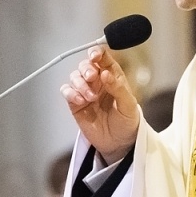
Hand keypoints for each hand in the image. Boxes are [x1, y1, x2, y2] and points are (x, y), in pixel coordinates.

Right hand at [60, 48, 139, 165]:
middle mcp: (98, 81)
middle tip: (92, 78)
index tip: (94, 57)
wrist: (118, 143)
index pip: (103, 58)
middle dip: (86, 69)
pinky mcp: (76, 103)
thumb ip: (118, 88)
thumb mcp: (128, 105)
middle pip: (86, 65)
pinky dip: (70, 93)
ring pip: (75, 76)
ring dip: (80, 84)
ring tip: (91, 98)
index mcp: (113, 76)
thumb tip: (105, 73)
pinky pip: (67, 91)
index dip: (97, 53)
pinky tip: (80, 101)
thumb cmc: (127, 122)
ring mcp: (86, 91)